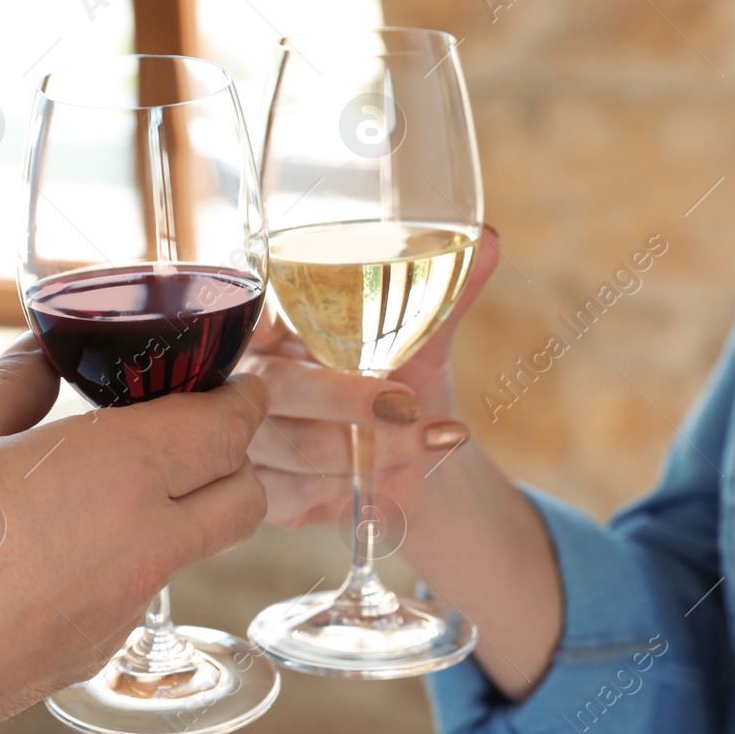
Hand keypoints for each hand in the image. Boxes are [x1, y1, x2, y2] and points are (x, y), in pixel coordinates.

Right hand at [0, 334, 269, 733]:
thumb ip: (13, 382)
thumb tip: (44, 354)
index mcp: (119, 472)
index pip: (230, 427)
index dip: (242, 396)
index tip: (232, 380)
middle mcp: (143, 544)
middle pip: (246, 498)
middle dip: (238, 457)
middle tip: (191, 428)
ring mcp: (123, 609)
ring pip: (195, 549)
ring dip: (183, 511)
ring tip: (111, 483)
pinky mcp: (94, 655)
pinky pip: (135, 593)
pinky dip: (124, 561)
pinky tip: (53, 548)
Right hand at [240, 227, 501, 530]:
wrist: (414, 466)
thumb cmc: (404, 388)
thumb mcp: (421, 344)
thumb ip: (445, 295)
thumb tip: (488, 241)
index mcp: (271, 328)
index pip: (247, 315)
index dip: (259, 320)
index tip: (283, 323)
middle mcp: (248, 379)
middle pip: (275, 386)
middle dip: (344, 398)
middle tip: (407, 403)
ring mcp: (246, 438)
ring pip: (294, 445)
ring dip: (369, 447)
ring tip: (427, 440)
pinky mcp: (259, 491)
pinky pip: (294, 493)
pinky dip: (349, 486)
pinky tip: (382, 481)